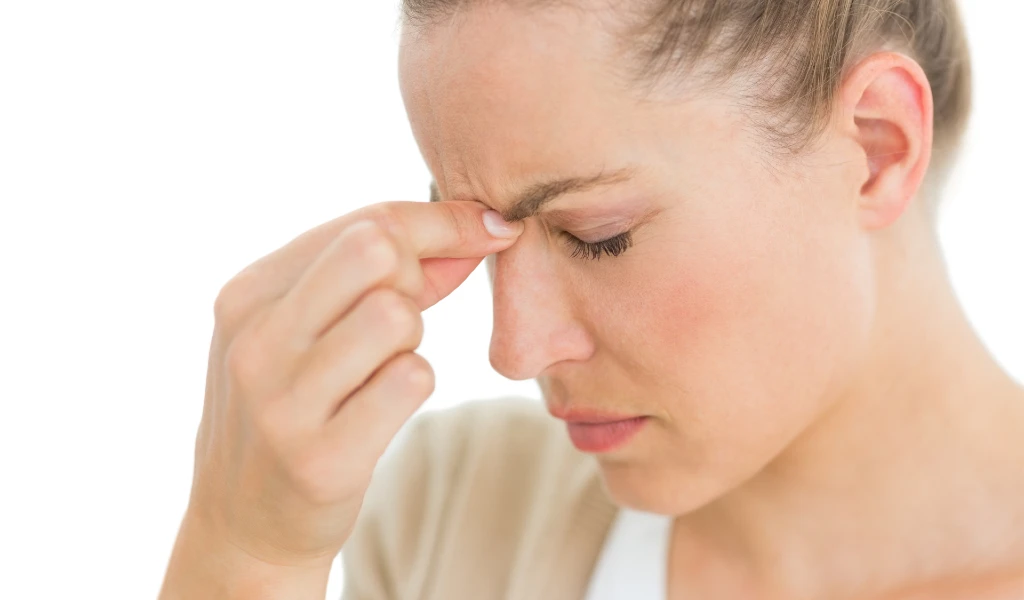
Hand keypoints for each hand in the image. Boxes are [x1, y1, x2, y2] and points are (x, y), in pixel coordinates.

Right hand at [184, 200, 521, 568]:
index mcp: (248, 294)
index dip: (442, 220)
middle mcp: (255, 340)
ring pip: (396, 315)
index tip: (494, 228)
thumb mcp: (313, 329)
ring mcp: (282, 401)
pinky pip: (411, 380)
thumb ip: (393, 274)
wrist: (245, 522)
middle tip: (401, 319)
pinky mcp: (321, 457)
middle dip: (413, 276)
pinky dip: (414, 385)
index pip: (364, 222)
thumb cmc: (296, 407)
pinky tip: (381, 408)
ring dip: (411, 340)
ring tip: (379, 370)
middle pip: (375, 250)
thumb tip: (484, 228)